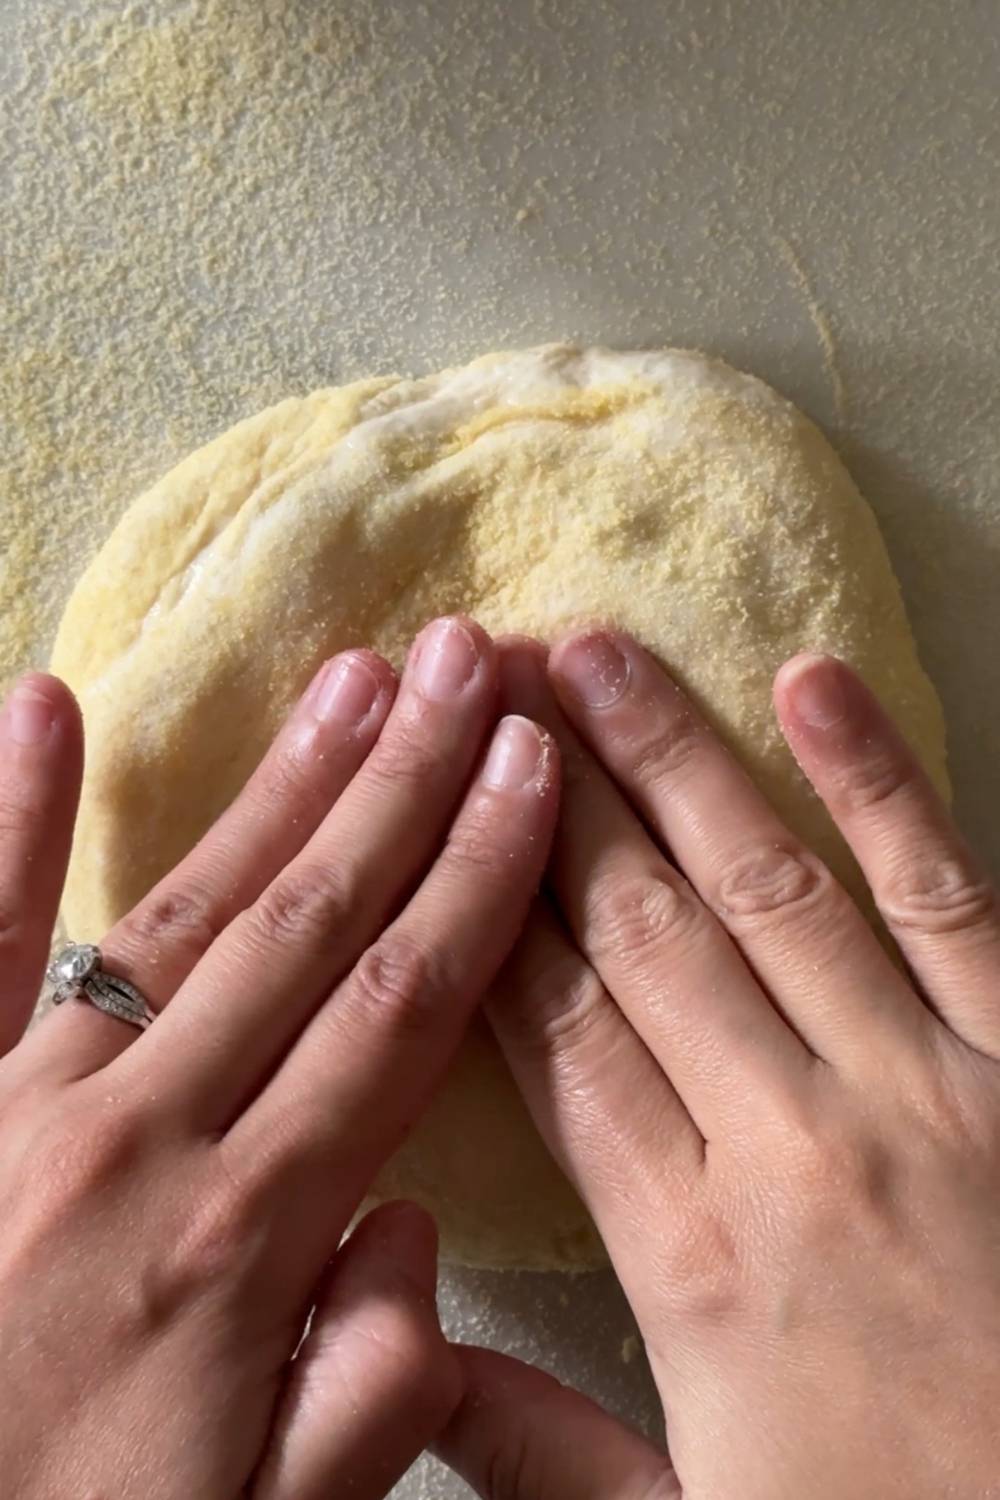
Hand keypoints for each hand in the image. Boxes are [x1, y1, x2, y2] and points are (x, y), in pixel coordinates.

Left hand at [0, 617, 557, 1498]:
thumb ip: (360, 1397)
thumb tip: (413, 1227)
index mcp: (236, 1244)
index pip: (395, 1014)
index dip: (475, 877)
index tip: (528, 768)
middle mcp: (136, 1144)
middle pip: (310, 929)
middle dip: (403, 787)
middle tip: (461, 665)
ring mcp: (17, 1105)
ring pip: (182, 913)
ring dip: (278, 787)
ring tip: (351, 679)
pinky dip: (6, 820)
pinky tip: (43, 705)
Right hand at [438, 629, 999, 1498]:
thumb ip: (539, 1444)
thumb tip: (401, 1349)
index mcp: (693, 1253)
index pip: (555, 1038)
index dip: (483, 910)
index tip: (430, 808)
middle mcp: (793, 1142)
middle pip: (640, 934)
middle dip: (549, 799)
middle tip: (482, 681)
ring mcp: (924, 1087)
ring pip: (766, 886)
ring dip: (672, 761)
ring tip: (595, 654)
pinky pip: (949, 898)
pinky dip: (880, 784)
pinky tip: (813, 684)